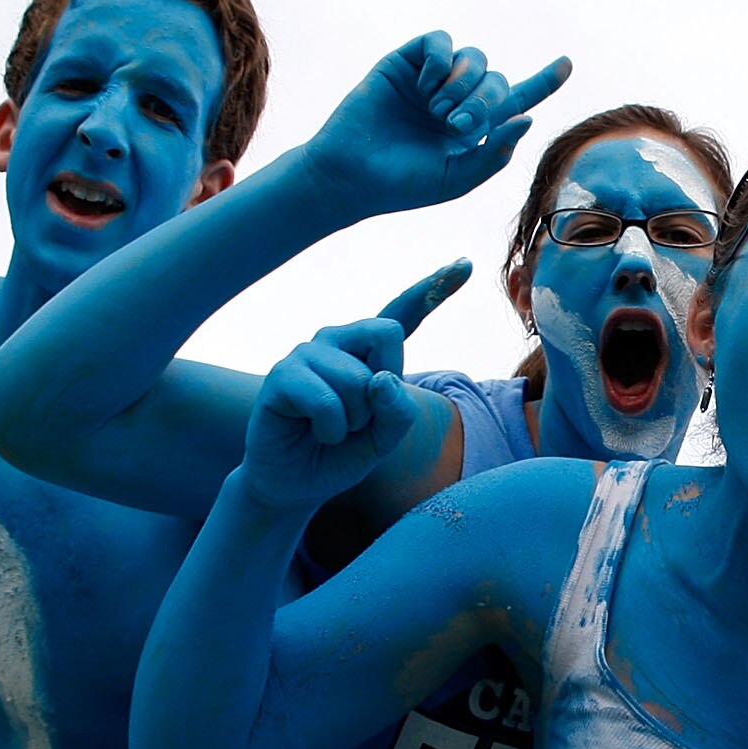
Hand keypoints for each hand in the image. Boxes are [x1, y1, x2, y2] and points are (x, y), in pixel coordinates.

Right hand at [237, 264, 467, 509]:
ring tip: (333, 430)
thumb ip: (397, 411)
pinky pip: (326, 400)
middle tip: (360, 419)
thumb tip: (381, 378)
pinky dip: (332, 429)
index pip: (402, 314)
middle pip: (387, 334)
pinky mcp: (282, 375)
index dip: (434, 288)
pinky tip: (317, 432)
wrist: (295, 484)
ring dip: (355, 420)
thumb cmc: (340, 454)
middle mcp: (336, 340)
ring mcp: (307, 353)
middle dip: (383, 390)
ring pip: (359, 378)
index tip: (465, 264)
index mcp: (365, 350)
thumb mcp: (385, 438)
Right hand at [300, 32, 573, 220]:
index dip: (543, 82)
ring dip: (465, 84)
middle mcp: (457, 100)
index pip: (516, 100)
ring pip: (475, 59)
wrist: (353, 174)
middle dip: (487, 101)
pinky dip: (443, 62)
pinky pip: (441, 42)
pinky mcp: (406, 62)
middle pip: (497, 81)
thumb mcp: (458, 179)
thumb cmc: (404, 184)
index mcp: (475, 129)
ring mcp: (432, 80)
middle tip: (459, 127)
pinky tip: (426, 88)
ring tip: (438, 112)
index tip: (567, 64)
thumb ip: (495, 154)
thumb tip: (526, 119)